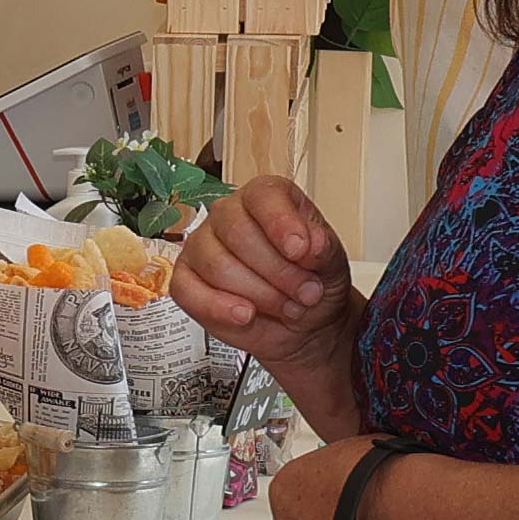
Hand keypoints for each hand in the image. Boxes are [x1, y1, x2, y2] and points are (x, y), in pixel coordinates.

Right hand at [173, 177, 356, 359]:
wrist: (306, 323)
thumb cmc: (313, 281)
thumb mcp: (332, 263)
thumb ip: (323, 248)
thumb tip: (311, 243)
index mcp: (265, 198)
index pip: (263, 197)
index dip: (281, 224)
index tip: (301, 251)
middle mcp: (228, 215)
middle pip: (238, 234)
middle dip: (278, 272)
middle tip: (305, 292)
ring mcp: (202, 246)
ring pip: (218, 266)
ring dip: (259, 295)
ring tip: (285, 306)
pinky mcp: (186, 280)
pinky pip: (188, 291)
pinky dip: (219, 308)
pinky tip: (245, 314)